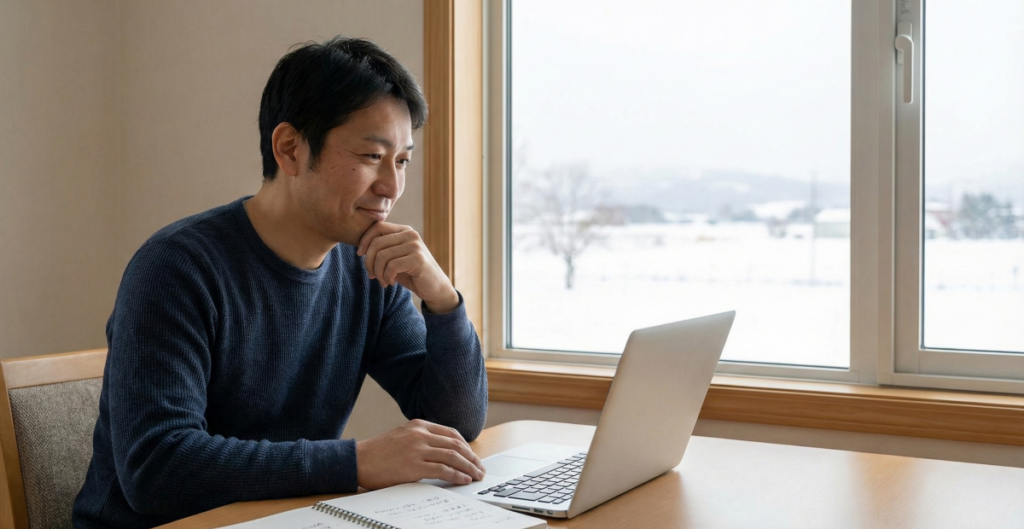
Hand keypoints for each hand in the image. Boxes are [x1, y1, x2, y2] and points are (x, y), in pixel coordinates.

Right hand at [355, 419, 486, 489]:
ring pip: (453, 457)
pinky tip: (464, 479)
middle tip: (481, 468)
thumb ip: (423, 439)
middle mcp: (420, 434)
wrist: (359, 460)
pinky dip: (457, 475)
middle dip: (472, 458)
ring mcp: (417, 449)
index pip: (452, 434)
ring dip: (469, 467)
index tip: (473, 457)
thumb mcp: (403, 436)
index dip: (467, 447)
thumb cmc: (380, 452)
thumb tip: (446, 452)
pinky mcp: (414, 466)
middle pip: (456, 445)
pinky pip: (443, 470)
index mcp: (419, 425)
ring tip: (477, 475)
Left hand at [356, 222, 459, 312]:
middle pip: (377, 243)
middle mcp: (410, 234)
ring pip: (382, 256)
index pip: (377, 226)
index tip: (360, 255)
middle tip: (372, 275)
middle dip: (369, 262)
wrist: (435, 288)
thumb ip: (383, 249)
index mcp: (404, 230)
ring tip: (383, 281)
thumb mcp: (395, 258)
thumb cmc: (412, 273)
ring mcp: (415, 246)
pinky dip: (387, 277)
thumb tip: (361, 249)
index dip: (364, 240)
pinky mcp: (418, 259)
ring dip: (378, 273)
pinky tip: (392, 282)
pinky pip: (392, 267)